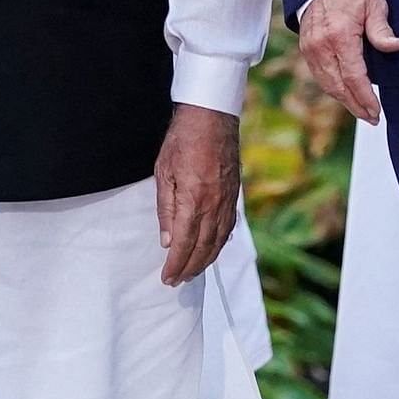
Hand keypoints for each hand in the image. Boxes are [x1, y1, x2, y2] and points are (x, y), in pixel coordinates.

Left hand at [153, 105, 242, 287]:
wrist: (212, 117)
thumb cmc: (182, 140)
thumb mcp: (163, 172)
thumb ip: (166, 209)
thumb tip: (167, 241)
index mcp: (193, 199)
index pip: (184, 243)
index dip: (176, 265)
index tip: (167, 279)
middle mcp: (214, 205)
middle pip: (203, 247)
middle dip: (189, 268)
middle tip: (177, 282)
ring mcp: (227, 201)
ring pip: (218, 241)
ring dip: (205, 261)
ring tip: (192, 272)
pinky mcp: (234, 195)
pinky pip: (228, 228)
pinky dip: (219, 244)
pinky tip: (212, 250)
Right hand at [295, 0, 398, 124]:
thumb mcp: (374, 4)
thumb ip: (382, 30)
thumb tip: (397, 46)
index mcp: (340, 36)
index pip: (353, 77)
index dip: (365, 98)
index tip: (376, 111)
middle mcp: (321, 45)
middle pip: (338, 86)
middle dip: (355, 105)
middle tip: (372, 117)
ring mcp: (310, 48)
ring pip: (327, 84)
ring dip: (344, 101)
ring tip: (361, 111)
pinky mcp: (306, 49)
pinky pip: (319, 76)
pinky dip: (333, 89)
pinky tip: (346, 94)